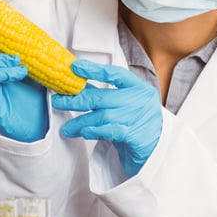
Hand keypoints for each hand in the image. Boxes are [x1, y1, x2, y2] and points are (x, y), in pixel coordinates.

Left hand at [51, 59, 161, 177]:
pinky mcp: (136, 138)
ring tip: (67, 128)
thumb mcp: (125, 104)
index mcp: (138, 88)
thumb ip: (104, 95)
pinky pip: (112, 132)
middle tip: (58, 102)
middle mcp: (139, 101)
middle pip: (102, 97)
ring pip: (103, 116)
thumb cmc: (137, 123)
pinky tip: (84, 133)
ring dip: (80, 122)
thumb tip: (76, 84)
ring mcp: (139, 119)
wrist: (159, 149)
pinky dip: (95, 131)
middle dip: (76, 99)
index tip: (75, 67)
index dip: (94, 70)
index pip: (115, 74)